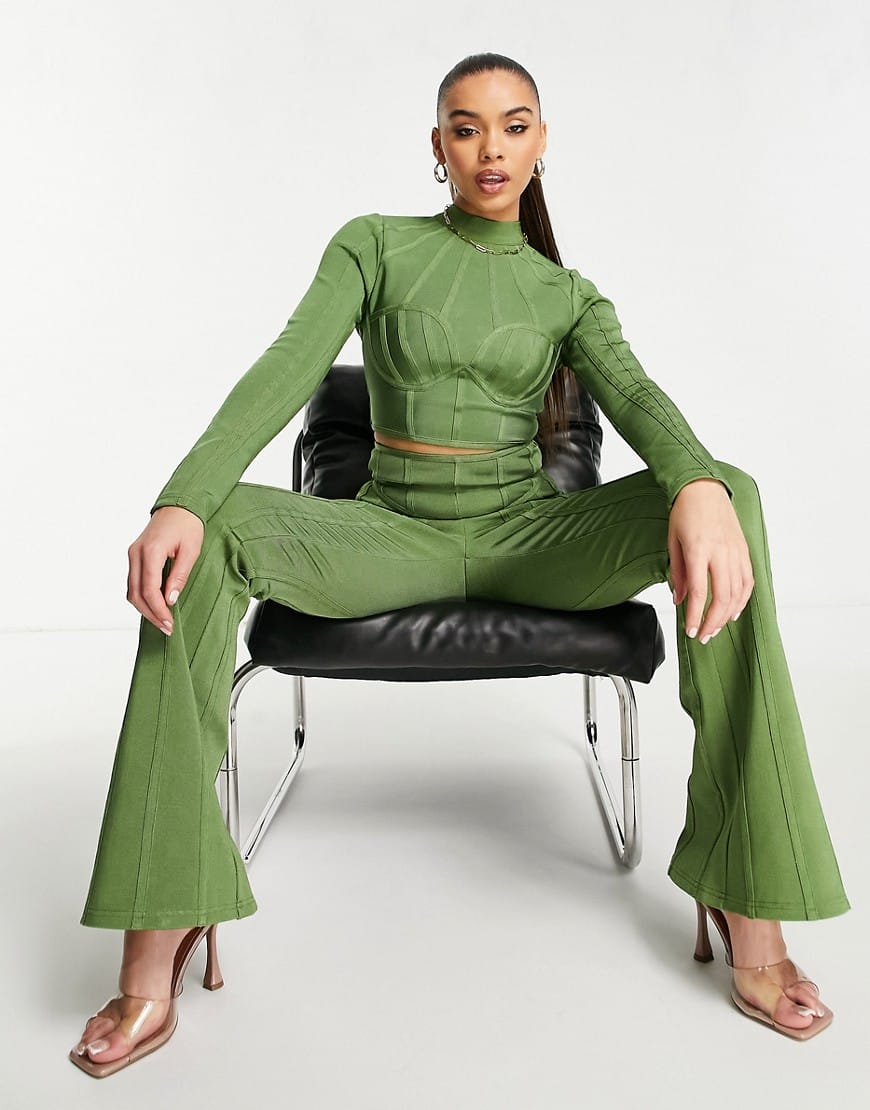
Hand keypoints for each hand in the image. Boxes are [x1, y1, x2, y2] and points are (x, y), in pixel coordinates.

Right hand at [127, 506, 204, 634]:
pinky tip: (155, 606)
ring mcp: (133, 555)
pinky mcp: (135, 556)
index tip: (169, 623)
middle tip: (166, 627)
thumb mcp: (191, 551)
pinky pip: (134, 582)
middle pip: (136, 593)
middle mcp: (136, 553)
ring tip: (162, 620)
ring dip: (145, 608)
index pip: (149, 589)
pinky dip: (142, 596)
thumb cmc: (187, 525)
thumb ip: (179, 576)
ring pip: (131, 590)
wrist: (179, 506)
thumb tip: (170, 599)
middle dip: (150, 614)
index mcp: (150, 551)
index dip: (158, 610)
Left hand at [667, 479, 753, 642]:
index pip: (699, 592)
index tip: (691, 631)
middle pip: (722, 597)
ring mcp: (735, 551)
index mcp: (699, 550)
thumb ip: (677, 573)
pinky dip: (742, 599)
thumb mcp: (672, 542)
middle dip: (712, 622)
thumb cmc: (685, 512)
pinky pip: (748, 581)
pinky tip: (733, 611)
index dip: (695, 616)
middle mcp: (721, 552)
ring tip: (716, 628)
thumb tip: (679, 598)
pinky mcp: (744, 550)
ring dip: (726, 615)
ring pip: (737, 593)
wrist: (704, 488)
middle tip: (703, 635)